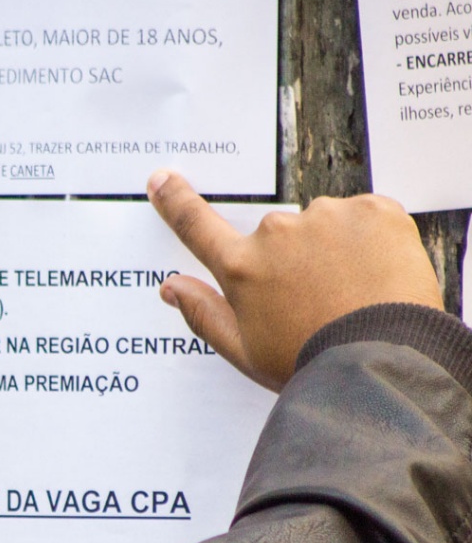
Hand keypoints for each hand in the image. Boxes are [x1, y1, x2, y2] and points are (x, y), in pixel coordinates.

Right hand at [147, 171, 442, 391]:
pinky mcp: (373, 210)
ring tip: (353, 294)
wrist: (380, 362)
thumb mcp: (244, 350)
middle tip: (319, 301)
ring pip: (323, 225)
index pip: (196, 226)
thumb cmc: (309, 362)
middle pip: (276, 235)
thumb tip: (171, 287)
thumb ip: (203, 313)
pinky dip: (371, 242)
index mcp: (241, 267)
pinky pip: (366, 217)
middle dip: (293, 259)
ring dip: (333, 249)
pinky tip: (376, 276)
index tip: (162, 180)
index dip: (175, 201)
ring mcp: (325, 217)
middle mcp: (276, 233)